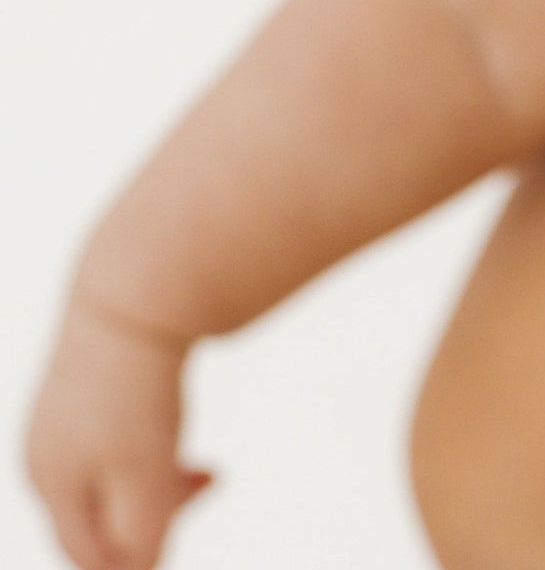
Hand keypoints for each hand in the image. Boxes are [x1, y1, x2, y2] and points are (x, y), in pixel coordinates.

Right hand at [26, 298, 212, 569]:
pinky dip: (152, 437)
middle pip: (98, 513)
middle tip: (212, 479)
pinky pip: (117, 430)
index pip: (87, 553)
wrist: (134, 290)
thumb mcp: (144, 473)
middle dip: (152, 511)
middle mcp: (43, 452)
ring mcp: (60, 413)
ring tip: (203, 457)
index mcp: (50, 483)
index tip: (189, 515)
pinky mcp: (86, 377)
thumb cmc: (137, 387)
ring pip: (110, 471)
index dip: (134, 561)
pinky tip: (175, 415)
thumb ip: (141, 534)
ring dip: (157, 475)